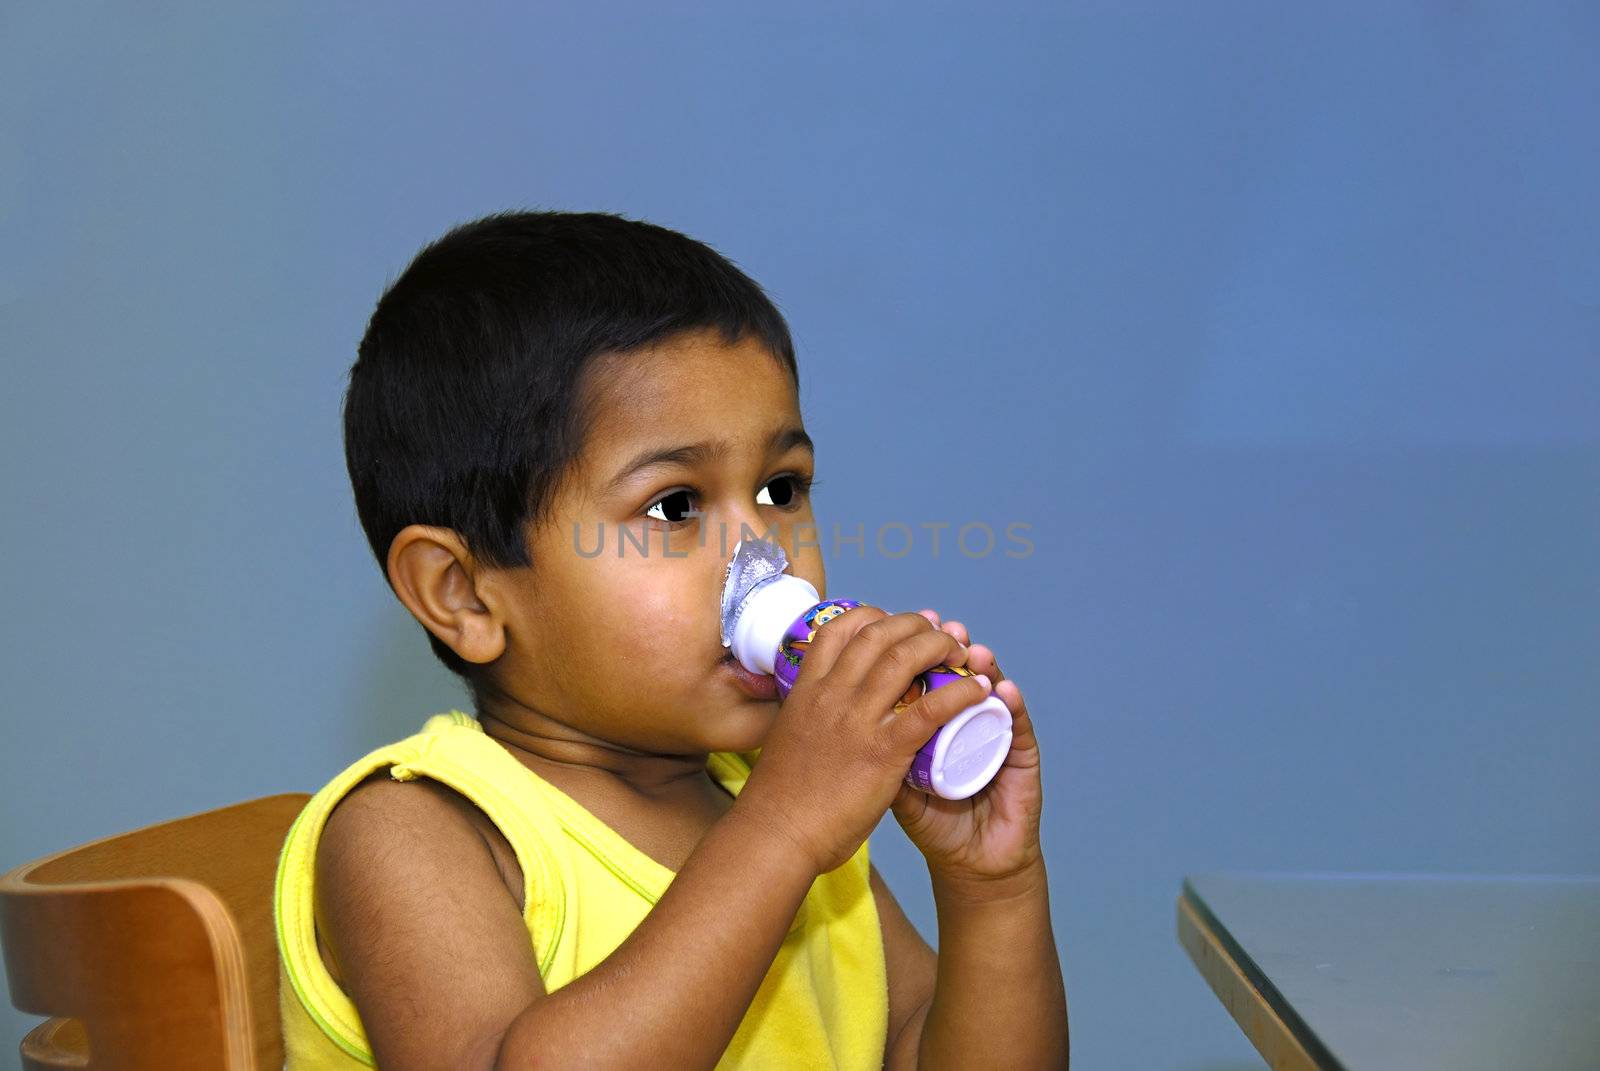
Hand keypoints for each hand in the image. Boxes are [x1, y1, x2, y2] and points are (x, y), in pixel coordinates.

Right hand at [735, 607, 993, 875]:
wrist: (776, 835)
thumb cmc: (780, 797)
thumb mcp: (788, 736)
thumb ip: (809, 716)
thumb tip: (822, 709)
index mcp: (806, 689)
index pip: (839, 628)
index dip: (873, 616)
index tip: (893, 623)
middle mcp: (831, 694)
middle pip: (878, 633)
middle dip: (914, 624)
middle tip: (936, 632)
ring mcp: (856, 720)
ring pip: (905, 658)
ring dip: (939, 645)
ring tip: (960, 653)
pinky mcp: (882, 751)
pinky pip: (929, 710)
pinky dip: (959, 694)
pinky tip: (978, 691)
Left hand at [888, 609, 1043, 892]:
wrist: (974, 866)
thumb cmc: (935, 825)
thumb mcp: (894, 788)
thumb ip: (878, 753)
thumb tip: (848, 714)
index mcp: (936, 724)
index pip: (929, 677)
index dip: (919, 650)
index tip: (907, 627)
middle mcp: (967, 722)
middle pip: (960, 673)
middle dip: (952, 648)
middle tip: (946, 629)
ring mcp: (996, 736)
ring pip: (992, 690)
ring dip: (986, 667)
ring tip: (976, 651)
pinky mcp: (1022, 759)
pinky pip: (1018, 727)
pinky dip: (1013, 706)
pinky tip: (1005, 691)